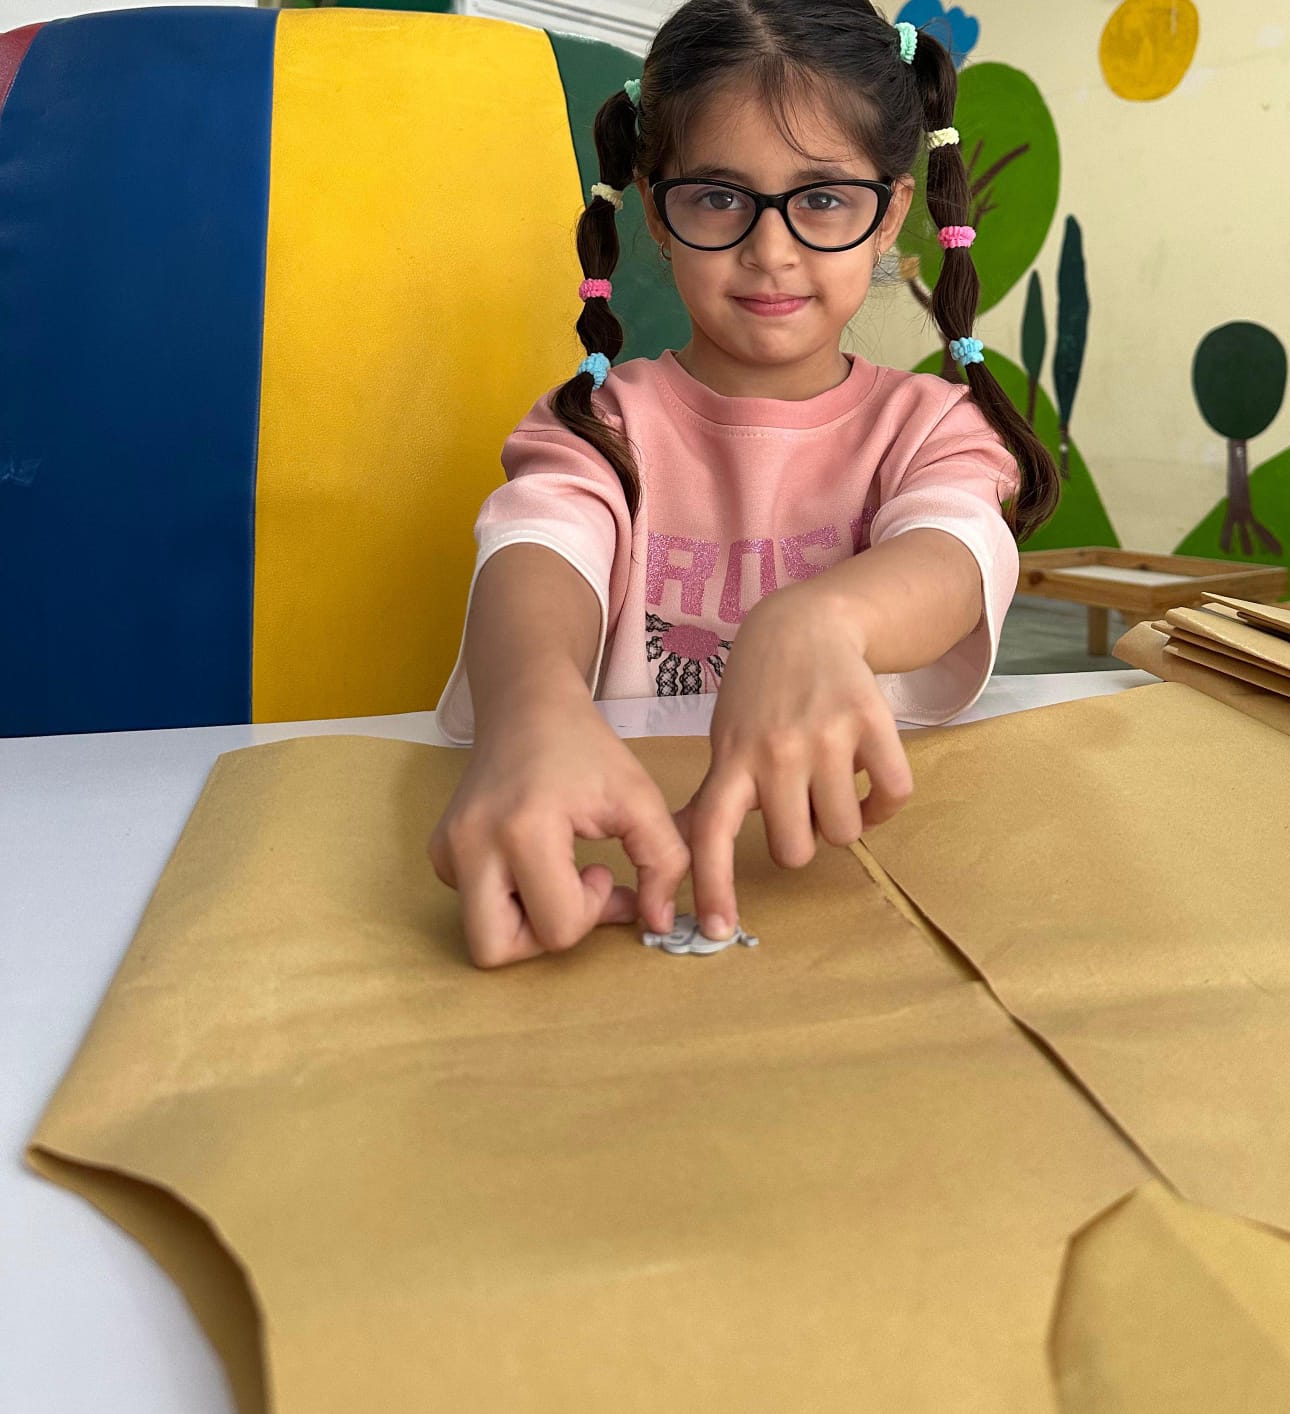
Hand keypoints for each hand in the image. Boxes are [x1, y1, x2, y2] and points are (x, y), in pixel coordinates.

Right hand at [429, 690, 689, 967]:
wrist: (527, 706)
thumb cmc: (585, 748)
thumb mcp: (639, 799)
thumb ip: (665, 863)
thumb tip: (659, 925)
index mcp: (523, 830)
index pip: (557, 928)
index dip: (593, 911)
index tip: (604, 870)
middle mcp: (472, 844)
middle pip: (495, 950)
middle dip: (545, 936)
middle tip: (572, 894)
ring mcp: (448, 848)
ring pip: (480, 934)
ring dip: (526, 922)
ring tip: (556, 877)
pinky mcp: (441, 850)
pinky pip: (471, 905)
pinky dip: (506, 900)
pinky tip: (533, 863)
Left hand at [678, 582, 913, 939]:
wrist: (803, 624)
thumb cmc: (758, 695)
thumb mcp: (724, 740)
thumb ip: (712, 797)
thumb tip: (677, 854)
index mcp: (731, 760)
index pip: (712, 833)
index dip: (713, 886)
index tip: (718, 930)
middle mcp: (775, 751)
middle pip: (795, 850)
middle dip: (801, 839)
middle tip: (800, 804)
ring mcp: (825, 735)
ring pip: (845, 832)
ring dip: (842, 820)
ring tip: (831, 785)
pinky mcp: (872, 720)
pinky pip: (891, 795)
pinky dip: (884, 802)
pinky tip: (868, 780)